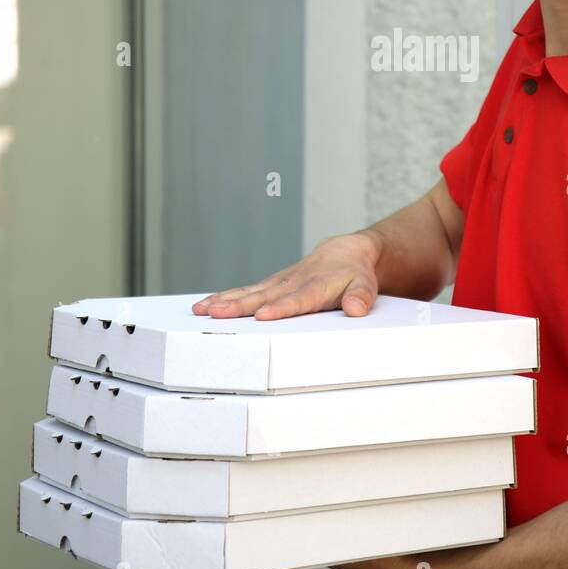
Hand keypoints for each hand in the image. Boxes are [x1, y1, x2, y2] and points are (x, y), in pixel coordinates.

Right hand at [191, 231, 382, 319]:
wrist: (345, 253)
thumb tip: (357, 309)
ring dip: (224, 300)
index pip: (296, 299)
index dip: (279, 307)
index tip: (262, 315)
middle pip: (263, 295)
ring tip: (201, 309)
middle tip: (216, 313)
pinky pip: (246, 290)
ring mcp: (279, 282)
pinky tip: (206, 304)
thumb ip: (361, 297)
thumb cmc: (354, 274)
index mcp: (315, 286)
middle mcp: (293, 283)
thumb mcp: (366, 285)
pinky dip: (225, 297)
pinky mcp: (272, 284)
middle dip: (239, 306)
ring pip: (249, 292)